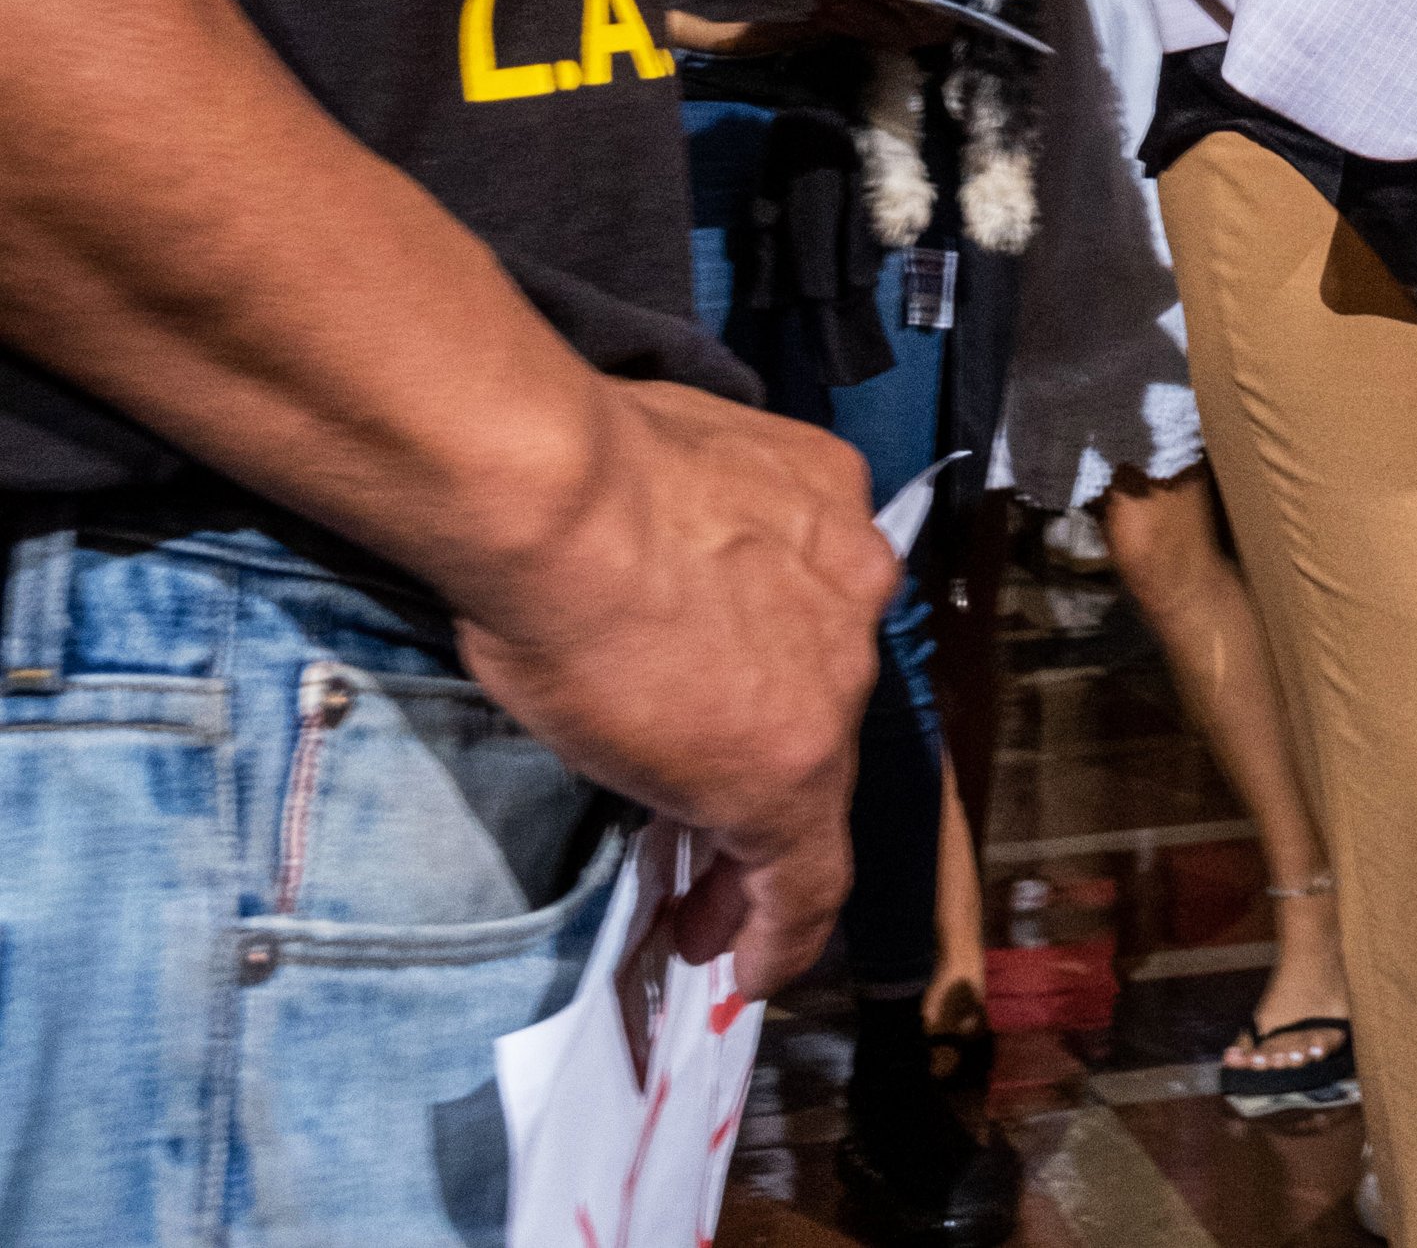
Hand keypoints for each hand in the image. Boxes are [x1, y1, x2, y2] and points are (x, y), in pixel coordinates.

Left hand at [454, 377, 894, 996]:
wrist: (552, 488)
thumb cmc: (547, 641)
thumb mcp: (603, 763)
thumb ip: (680, 789)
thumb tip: (686, 794)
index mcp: (791, 769)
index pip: (813, 881)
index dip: (778, 935)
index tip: (741, 957)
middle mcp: (847, 675)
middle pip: (819, 750)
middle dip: (761, 788)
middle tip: (695, 801)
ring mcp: (850, 565)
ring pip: (831, 634)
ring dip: (782, 662)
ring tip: (704, 647)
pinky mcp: (831, 478)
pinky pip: (818, 534)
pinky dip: (782, 554)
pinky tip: (724, 543)